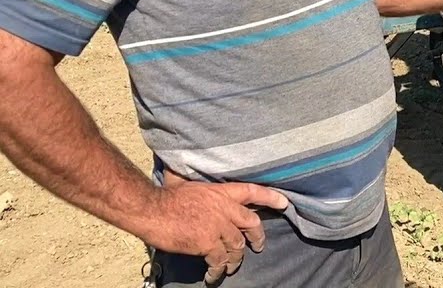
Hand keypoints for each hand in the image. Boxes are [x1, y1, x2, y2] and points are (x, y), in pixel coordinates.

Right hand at [140, 170, 288, 284]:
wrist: (152, 210)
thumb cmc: (166, 196)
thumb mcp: (190, 183)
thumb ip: (201, 187)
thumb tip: (192, 172)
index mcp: (222, 192)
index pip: (253, 192)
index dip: (270, 198)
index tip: (285, 203)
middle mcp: (225, 209)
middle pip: (251, 223)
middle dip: (257, 236)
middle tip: (258, 246)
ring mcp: (218, 227)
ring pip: (237, 245)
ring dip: (236, 257)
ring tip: (232, 264)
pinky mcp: (208, 244)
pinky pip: (220, 260)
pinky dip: (218, 269)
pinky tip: (214, 275)